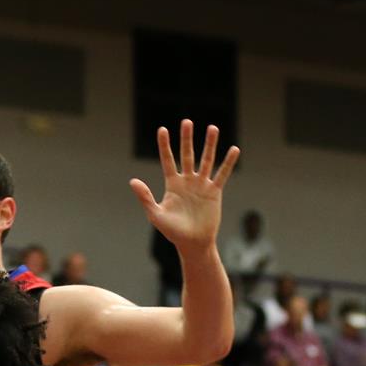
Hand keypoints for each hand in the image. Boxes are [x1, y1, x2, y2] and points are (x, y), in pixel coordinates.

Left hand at [131, 120, 238, 253]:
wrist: (193, 244)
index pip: (167, 160)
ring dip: (209, 144)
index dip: (165, 146)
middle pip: (187, 155)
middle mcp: (187, 181)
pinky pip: (222, 174)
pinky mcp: (214, 192)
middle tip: (186, 121)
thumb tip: (132, 180)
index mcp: (172, 184)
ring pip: (206, 160)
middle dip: (186, 139)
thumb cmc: (172, 232)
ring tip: (212, 128)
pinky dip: (228, 163)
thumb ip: (145, 197)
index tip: (162, 130)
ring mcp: (201, 185)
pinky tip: (233, 149)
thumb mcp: (156, 214)